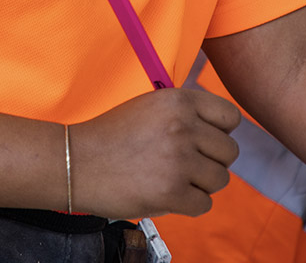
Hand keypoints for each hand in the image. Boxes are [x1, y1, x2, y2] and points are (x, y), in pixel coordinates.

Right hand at [69, 87, 239, 219]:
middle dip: (211, 162)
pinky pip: (204, 204)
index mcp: (179, 101)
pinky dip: (189, 204)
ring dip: (201, 185)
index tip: (205, 141)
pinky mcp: (171, 191)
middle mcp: (183, 126)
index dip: (221, 133)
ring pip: (220, 180)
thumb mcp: (149, 106)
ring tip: (174, 180)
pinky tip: (168, 195)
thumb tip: (222, 134)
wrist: (74, 162)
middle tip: (186, 166)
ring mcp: (178, 160)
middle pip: (229, 152)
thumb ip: (185, 114)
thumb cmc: (111, 136)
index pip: (231, 117)